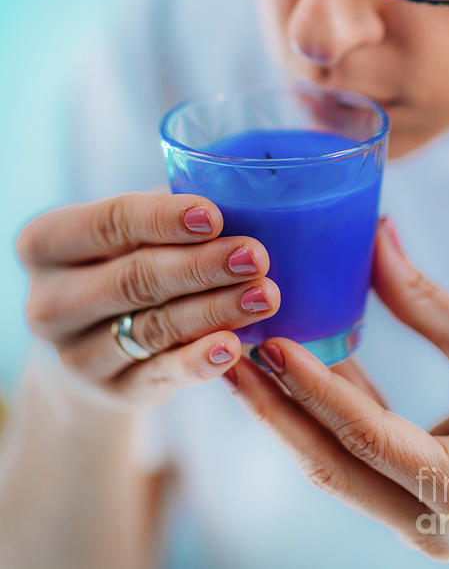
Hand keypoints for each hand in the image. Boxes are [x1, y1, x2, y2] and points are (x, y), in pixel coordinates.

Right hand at [17, 192, 279, 409]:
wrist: (92, 341)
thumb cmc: (122, 259)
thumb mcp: (128, 231)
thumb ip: (167, 213)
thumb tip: (240, 194)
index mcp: (46, 243)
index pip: (109, 223)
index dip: (163, 219)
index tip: (214, 215)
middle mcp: (49, 302)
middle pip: (134, 278)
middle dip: (202, 266)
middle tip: (255, 256)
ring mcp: (77, 355)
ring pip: (154, 328)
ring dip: (215, 310)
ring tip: (264, 295)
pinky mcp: (112, 392)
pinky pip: (160, 375)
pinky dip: (199, 361)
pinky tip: (233, 347)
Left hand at [222, 216, 448, 561]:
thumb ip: (423, 298)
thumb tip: (374, 234)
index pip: (364, 434)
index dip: (313, 386)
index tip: (269, 342)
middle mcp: (428, 523)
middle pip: (330, 461)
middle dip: (275, 408)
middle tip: (226, 355)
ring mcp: (415, 520)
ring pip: (334, 463)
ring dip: (289, 411)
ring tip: (243, 361)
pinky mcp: (409, 503)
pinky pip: (353, 457)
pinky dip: (325, 414)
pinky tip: (293, 371)